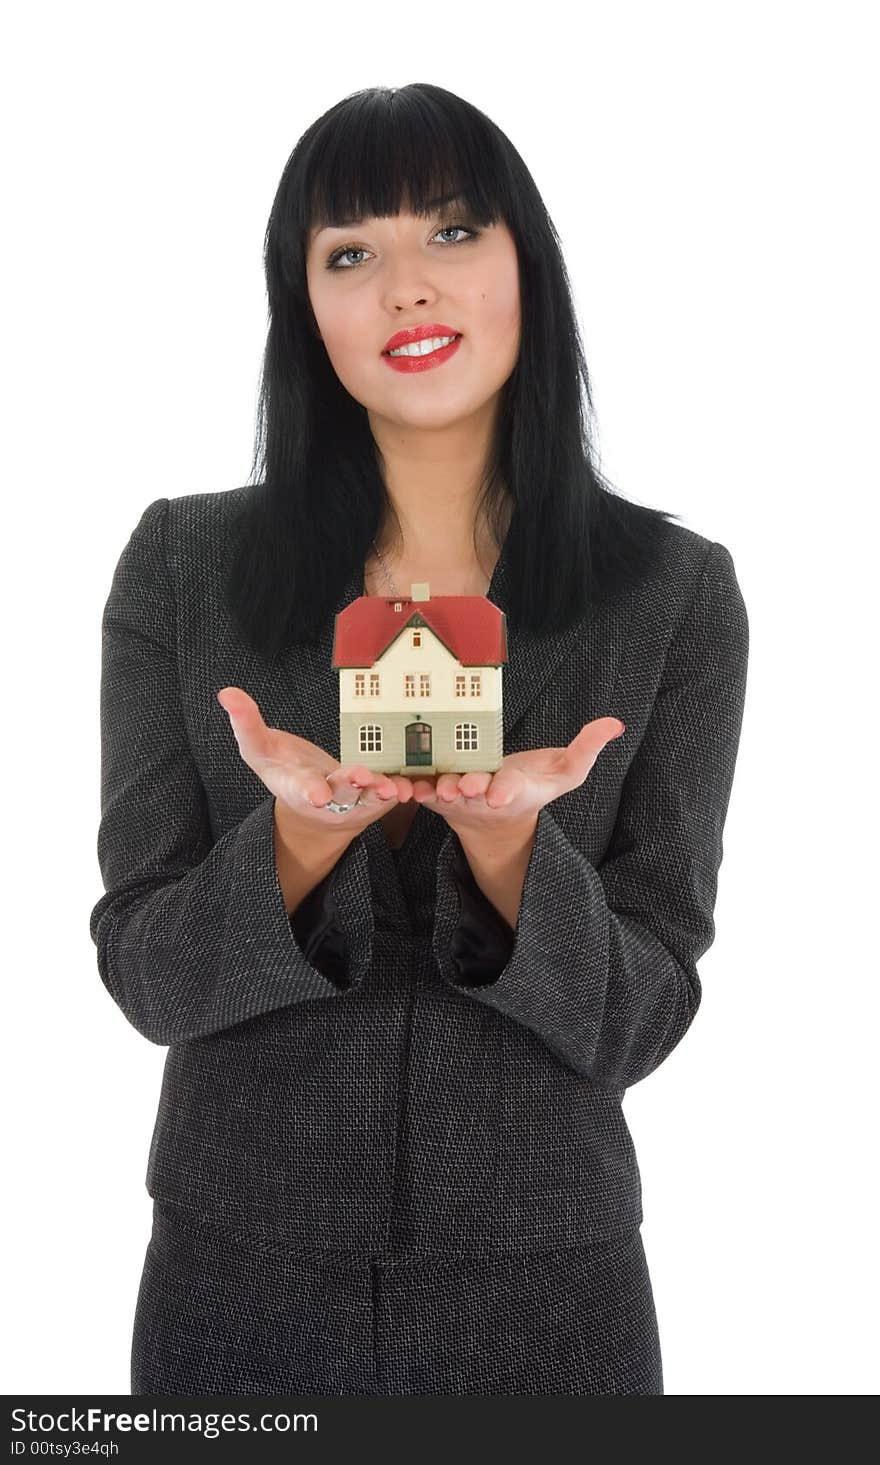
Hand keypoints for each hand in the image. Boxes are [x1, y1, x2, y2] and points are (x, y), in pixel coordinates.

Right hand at [216, 687, 417, 832]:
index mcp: (294, 788)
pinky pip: (387, 798)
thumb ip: (246, 723)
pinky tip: (409, 785)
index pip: (299, 790)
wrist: (315, 802)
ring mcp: (350, 803)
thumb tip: (225, 692)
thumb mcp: (258, 749)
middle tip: (359, 777)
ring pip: (366, 800)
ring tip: (391, 786)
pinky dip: (398, 792)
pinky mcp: (373, 801)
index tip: (318, 795)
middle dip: (348, 787)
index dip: (308, 791)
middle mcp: (325, 800)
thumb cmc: (284, 769)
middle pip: (338, 795)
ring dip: (378, 792)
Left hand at [407, 717, 626, 841]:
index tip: (501, 792)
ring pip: (444, 794)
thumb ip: (586, 749)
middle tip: (466, 786)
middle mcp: (483, 797)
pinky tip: (402, 782)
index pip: (512, 790)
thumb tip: (615, 724)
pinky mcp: (433, 795)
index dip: (507, 790)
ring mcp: (457, 798)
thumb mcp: (564, 773)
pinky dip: (410, 789)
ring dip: (437, 790)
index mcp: (514, 791)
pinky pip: (419, 791)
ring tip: (433, 786)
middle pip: (476, 792)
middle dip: (471, 788)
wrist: (494, 818)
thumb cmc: (532, 788)